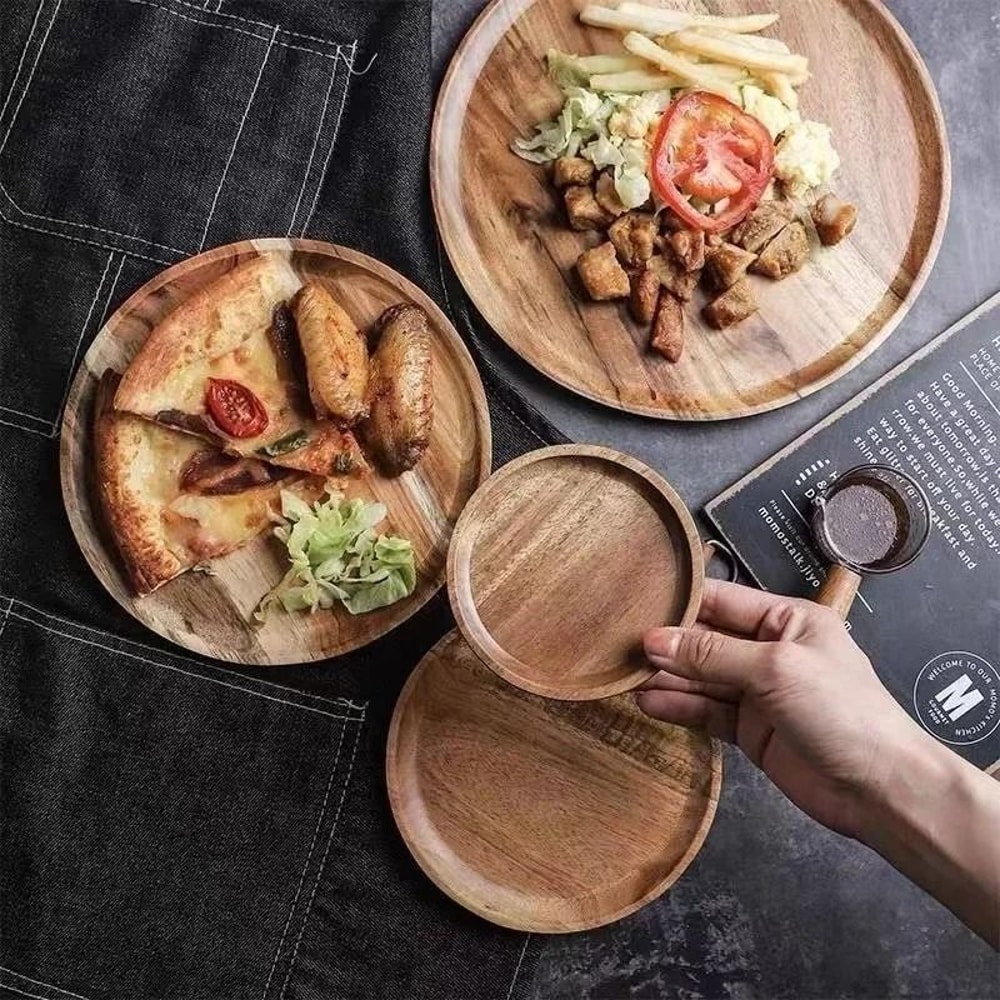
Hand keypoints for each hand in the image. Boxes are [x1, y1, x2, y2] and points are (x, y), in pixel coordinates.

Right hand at [636, 579, 920, 838]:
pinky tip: (648, 703)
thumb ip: (712, 655)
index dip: (680, 605)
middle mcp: (769, 650)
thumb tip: (653, 641)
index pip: (722, 601)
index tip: (633, 607)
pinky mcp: (750, 730)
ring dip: (666, 678)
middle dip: (667, 644)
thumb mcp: (774, 669)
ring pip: (702, 678)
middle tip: (617, 646)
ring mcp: (759, 692)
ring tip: (624, 677)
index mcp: (787, 619)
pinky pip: (707, 711)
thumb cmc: (839, 709)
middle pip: (707, 640)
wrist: (880, 788)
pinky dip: (679, 707)